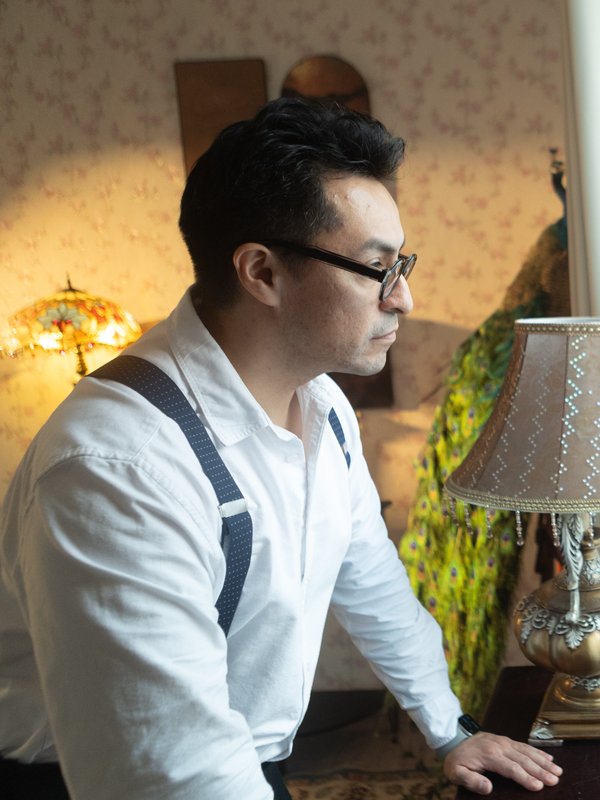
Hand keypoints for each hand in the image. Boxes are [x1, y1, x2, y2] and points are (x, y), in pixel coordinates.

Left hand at [443, 732, 562, 794]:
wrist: (453, 739)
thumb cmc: (457, 760)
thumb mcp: (456, 772)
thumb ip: (471, 781)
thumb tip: (488, 788)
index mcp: (489, 755)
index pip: (511, 768)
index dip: (525, 778)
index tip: (539, 786)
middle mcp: (498, 746)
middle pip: (523, 759)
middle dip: (540, 770)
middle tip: (555, 780)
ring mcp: (503, 741)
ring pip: (526, 751)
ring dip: (543, 761)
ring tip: (558, 771)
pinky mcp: (505, 740)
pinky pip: (524, 745)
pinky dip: (537, 752)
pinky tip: (549, 758)